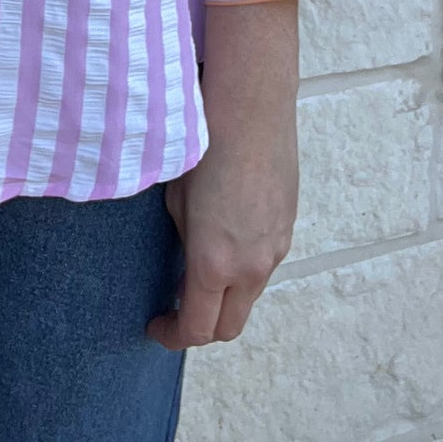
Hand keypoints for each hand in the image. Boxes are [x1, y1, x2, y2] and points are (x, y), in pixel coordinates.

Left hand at [147, 0, 298, 350]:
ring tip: (198, 268)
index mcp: (214, 264)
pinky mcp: (287, 226)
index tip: (155, 327)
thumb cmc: (203, 146)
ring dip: (224, 296)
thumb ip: (184, 239)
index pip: (196, 329)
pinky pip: (264, 263)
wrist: (251, 107)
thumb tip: (188, 254)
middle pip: (228, 327)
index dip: (171, 335)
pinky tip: (226, 236)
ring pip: (249, 295)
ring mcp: (275, 248)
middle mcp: (251, 267)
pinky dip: (243, 268)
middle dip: (200, 328)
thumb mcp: (176, 199)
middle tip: (175, 308)